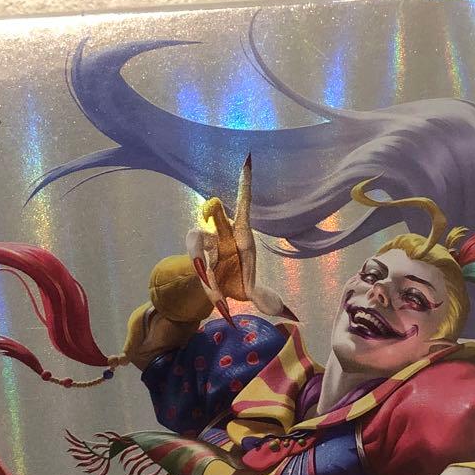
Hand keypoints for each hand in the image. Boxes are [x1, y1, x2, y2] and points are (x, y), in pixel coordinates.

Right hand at [185, 156, 295, 322]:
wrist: (213, 291)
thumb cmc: (235, 281)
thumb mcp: (250, 290)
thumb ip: (263, 298)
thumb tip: (281, 312)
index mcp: (241, 235)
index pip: (243, 204)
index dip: (244, 184)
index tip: (247, 162)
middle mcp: (221, 233)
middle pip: (215, 214)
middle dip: (214, 214)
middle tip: (218, 214)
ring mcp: (204, 241)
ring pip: (200, 240)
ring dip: (206, 261)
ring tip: (214, 285)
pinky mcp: (193, 252)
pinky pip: (195, 257)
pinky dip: (202, 273)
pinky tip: (211, 290)